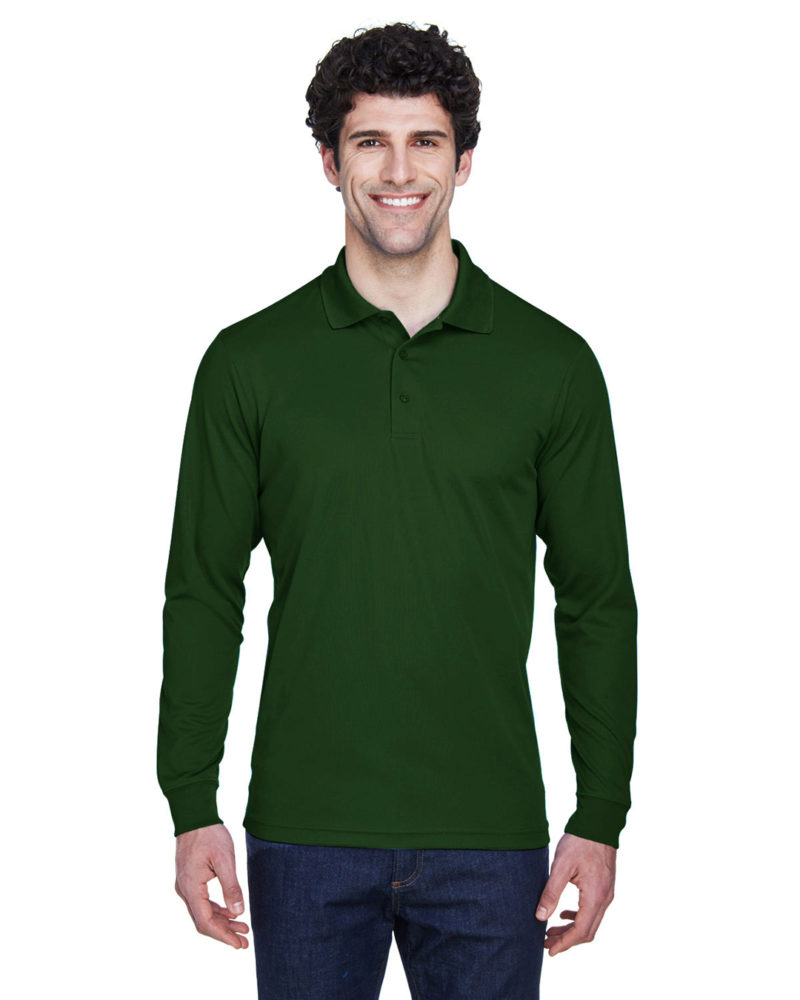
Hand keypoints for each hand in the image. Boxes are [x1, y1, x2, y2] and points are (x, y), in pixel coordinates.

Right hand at [174, 823, 250, 948]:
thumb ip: (231, 887)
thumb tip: (238, 912)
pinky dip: (217, 910)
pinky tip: (231, 913)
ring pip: (203, 912)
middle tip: (244, 942)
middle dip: (224, 933)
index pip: (206, 921)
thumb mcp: (225, 859)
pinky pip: (202, 902)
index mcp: (191, 887)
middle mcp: (185, 890)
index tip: (238, 944)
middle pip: (203, 921)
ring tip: (243, 929)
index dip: (223, 936)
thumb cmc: (209, 834)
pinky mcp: (190, 880)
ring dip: (222, 922)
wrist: (194, 816)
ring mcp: (185, 885)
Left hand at [535, 832, 615, 956]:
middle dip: (566, 940)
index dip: (564, 943)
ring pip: (590, 922)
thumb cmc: (580, 841)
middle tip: (546, 942)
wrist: (599, 823)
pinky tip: (564, 914)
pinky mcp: (604, 887)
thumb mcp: (561, 866)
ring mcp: (607, 893)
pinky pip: (593, 910)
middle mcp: (605, 899)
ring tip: (551, 930)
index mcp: (595, 896)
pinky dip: (578, 917)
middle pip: (587, 931)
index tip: (549, 950)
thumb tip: (540, 917)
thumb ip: (551, 892)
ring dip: (571, 929)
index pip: (580, 930)